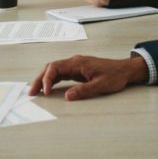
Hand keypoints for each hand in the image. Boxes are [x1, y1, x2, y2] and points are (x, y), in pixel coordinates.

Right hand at [30, 55, 148, 100]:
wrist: (124, 70)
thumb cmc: (115, 75)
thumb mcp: (100, 85)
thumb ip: (84, 90)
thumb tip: (67, 96)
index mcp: (78, 63)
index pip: (56, 67)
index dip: (47, 79)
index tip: (46, 91)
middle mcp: (74, 62)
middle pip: (51, 67)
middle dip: (40, 79)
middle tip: (32, 92)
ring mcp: (75, 65)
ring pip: (54, 70)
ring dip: (44, 79)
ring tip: (36, 91)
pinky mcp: (77, 70)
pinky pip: (61, 73)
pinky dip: (52, 80)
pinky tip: (48, 88)